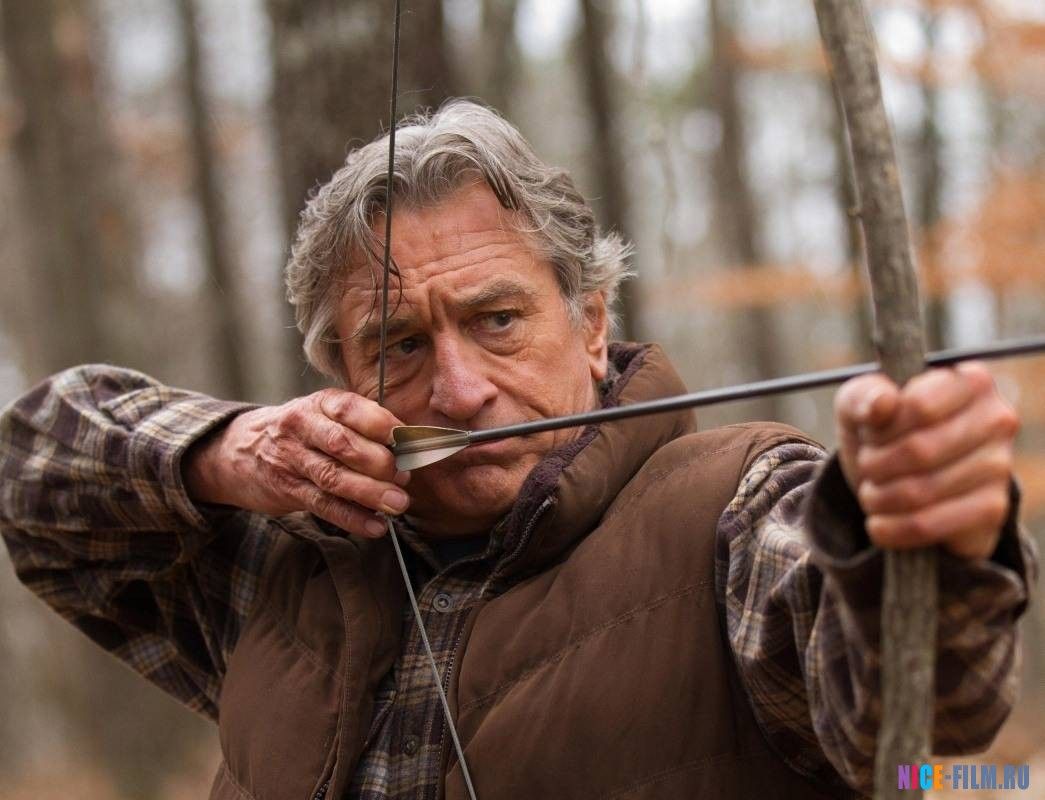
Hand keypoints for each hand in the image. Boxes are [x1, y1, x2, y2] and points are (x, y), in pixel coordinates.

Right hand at [183, 389, 408, 536]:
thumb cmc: (300, 432)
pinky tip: (375, 526)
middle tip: (404, 477)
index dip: (381, 424)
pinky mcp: (287, 490)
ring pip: (333, 477)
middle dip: (379, 462)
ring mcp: (291, 459)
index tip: (407, 440)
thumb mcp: (323, 415)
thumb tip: (407, 449)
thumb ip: (360, 427)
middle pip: (343, 444)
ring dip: (370, 493)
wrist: (238, 449)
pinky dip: (351, 518)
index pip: (350, 408)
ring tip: (398, 504)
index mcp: (319, 404)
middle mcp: (301, 427)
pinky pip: (322, 506)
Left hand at [834, 362, 1018, 559]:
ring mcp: (999, 465)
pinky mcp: (992, 509)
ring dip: (878, 498)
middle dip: (874, 465)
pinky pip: (930, 525)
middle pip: (919, 451)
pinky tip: (880, 522)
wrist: (901, 478)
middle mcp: (996, 419)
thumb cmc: (882, 429)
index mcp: (969, 381)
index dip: (882, 428)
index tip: (870, 433)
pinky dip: (891, 528)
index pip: (919, 407)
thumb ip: (864, 396)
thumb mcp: (860, 404)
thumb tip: (882, 403)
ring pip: (921, 491)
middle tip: (867, 466)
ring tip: (872, 492)